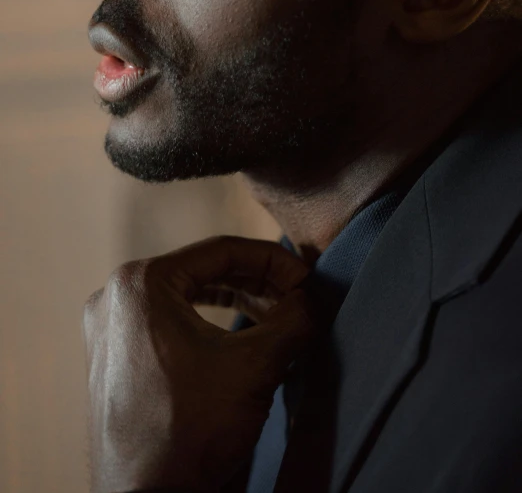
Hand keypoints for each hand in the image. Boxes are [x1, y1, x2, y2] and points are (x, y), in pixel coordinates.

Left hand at [83, 235, 315, 492]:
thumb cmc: (190, 431)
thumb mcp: (256, 365)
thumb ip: (294, 318)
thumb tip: (313, 299)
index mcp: (139, 283)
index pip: (221, 251)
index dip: (273, 261)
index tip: (306, 279)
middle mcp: (115, 298)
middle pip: (203, 271)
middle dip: (257, 282)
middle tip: (296, 297)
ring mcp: (110, 329)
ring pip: (187, 296)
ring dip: (237, 301)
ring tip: (278, 315)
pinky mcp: (114, 357)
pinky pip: (169, 322)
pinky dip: (209, 322)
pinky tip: (243, 334)